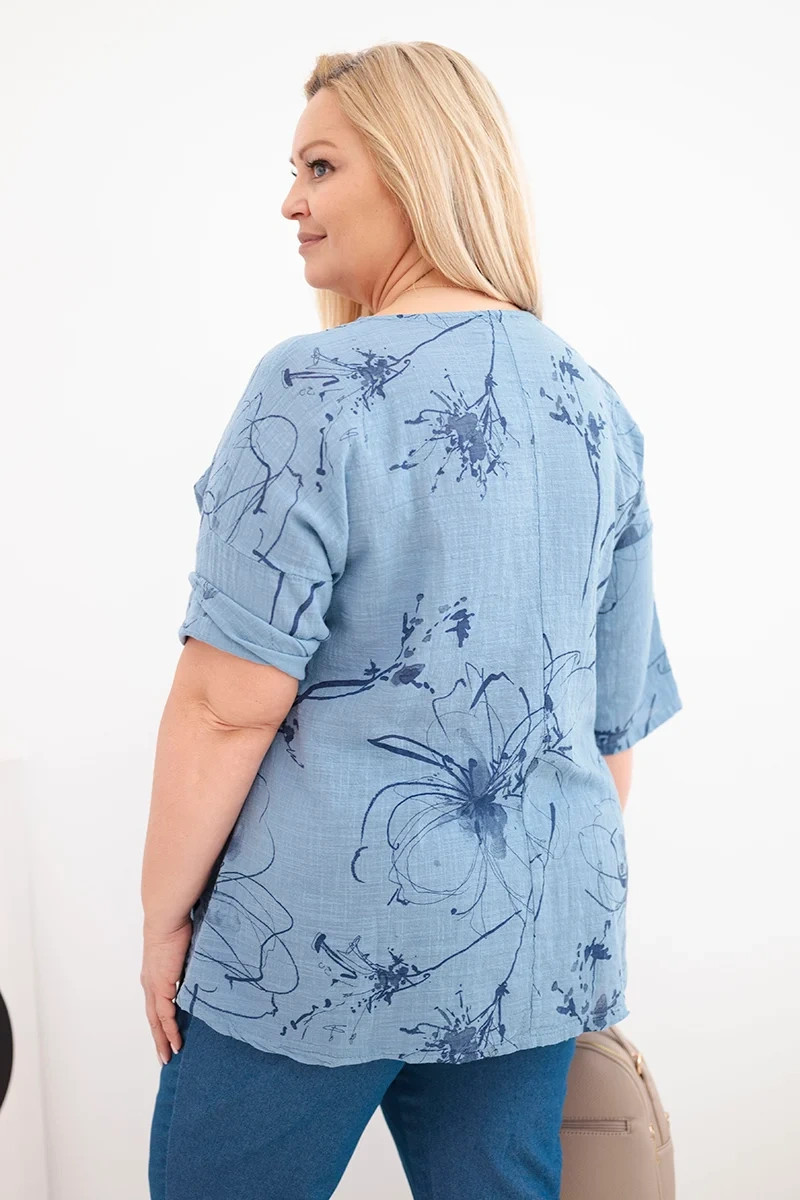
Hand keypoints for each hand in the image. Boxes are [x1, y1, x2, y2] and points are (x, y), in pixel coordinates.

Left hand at [140, 917, 192, 1065]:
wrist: (166, 917)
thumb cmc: (177, 925)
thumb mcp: (184, 950)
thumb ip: (189, 963)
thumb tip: (202, 969)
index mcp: (154, 974)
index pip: (156, 1004)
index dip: (160, 1021)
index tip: (166, 1035)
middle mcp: (150, 983)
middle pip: (152, 1018)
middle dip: (158, 1038)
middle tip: (164, 1056)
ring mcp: (154, 986)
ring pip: (156, 1020)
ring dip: (162, 1040)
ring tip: (169, 1056)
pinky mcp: (161, 986)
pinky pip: (165, 1015)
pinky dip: (170, 1030)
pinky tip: (176, 1042)